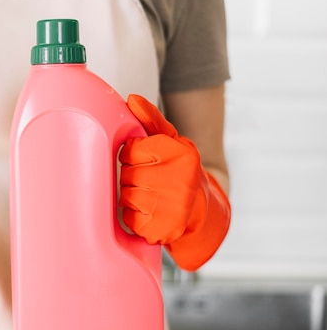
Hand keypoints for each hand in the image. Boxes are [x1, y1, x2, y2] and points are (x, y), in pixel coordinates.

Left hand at [119, 94, 230, 270]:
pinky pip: (128, 217)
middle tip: (150, 180)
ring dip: (132, 196)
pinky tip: (150, 212)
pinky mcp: (161, 230)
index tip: (146, 160)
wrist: (203, 211)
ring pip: (126, 195)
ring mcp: (172, 208)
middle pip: (127, 173)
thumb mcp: (172, 141)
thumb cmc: (180, 170)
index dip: (133, 155)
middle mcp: (180, 180)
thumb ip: (152, 119)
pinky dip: (134, 216)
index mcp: (182, 154)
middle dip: (133, 176)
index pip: (131, 150)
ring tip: (151, 195)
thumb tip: (132, 99)